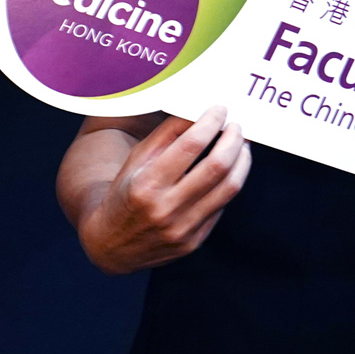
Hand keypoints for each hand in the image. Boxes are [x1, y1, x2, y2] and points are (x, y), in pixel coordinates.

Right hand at [64, 107, 251, 275]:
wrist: (112, 244)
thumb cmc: (126, 192)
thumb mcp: (137, 159)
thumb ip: (168, 134)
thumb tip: (200, 112)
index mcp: (146, 183)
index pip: (191, 145)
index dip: (211, 122)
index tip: (220, 110)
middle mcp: (165, 208)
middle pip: (217, 166)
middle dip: (234, 139)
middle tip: (237, 125)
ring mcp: (182, 228)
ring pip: (230, 187)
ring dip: (242, 160)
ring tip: (242, 145)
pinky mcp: (194, 241)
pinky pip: (222, 205)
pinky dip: (230, 182)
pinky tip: (229, 170)